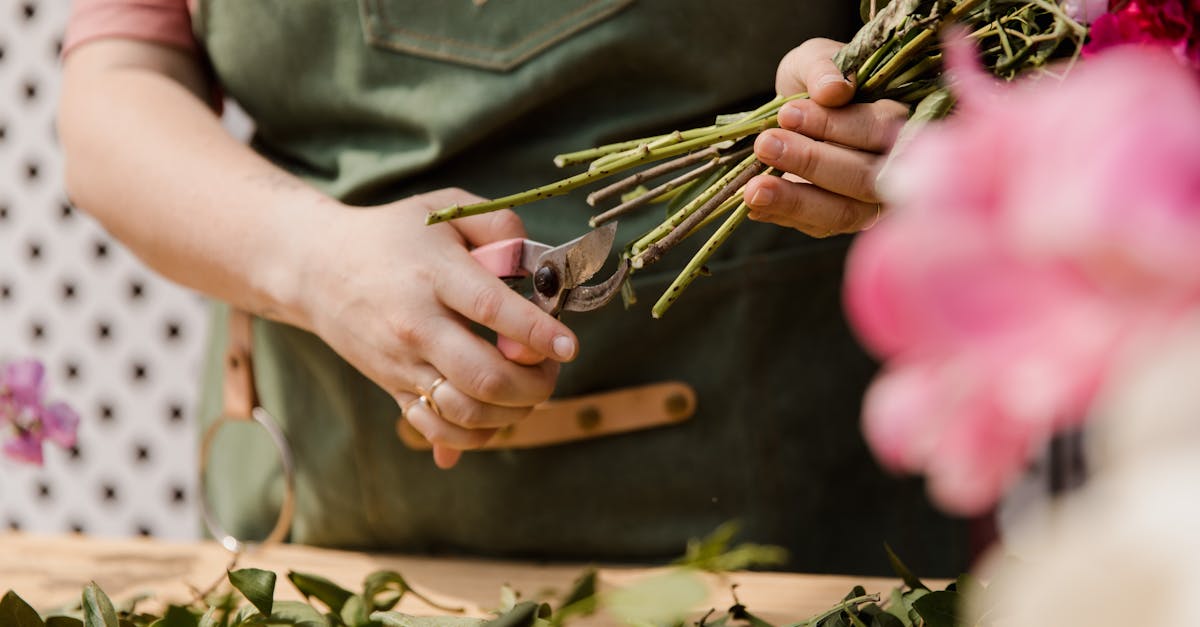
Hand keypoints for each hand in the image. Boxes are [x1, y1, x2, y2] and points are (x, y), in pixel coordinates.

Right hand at [299, 188, 577, 468]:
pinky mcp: (392, 388)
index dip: (535, 332)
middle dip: (533, 384)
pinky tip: (493, 414)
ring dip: (511, 412)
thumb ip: (499, 226)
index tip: (568, 345)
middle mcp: (415, 325)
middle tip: (550, 368)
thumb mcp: (443, 208)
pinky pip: (437, 430)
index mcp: (432, 275)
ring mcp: (402, 363)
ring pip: (465, 412)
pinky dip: (474, 435)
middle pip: (482, 376)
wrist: (316, 268)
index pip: (489, 309)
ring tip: (527, 389)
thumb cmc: (391, 235)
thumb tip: (539, 264)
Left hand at [744, 38, 908, 236]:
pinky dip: (783, 215)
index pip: (877, 130)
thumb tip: (833, 90)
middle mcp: (891, 167)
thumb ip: (822, 68)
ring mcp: (869, 200)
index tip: (787, 113)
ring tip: (753, 188)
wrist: (796, 112)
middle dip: (811, 162)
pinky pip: (816, 226)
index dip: (834, 126)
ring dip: (795, 200)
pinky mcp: (839, 219)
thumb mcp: (813, 60)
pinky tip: (754, 204)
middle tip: (765, 144)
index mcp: (898, 122)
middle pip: (863, 177)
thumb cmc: (814, 82)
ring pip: (842, 212)